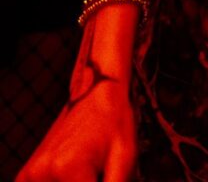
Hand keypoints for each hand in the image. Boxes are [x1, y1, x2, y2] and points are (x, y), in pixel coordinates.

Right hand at [16, 80, 136, 181]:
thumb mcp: (124, 160)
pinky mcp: (25, 176)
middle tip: (96, 173)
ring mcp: (30, 175)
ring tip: (88, 174)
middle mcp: (42, 173)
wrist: (96, 92)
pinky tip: (76, 177)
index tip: (103, 178)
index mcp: (69, 169)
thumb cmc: (115, 124)